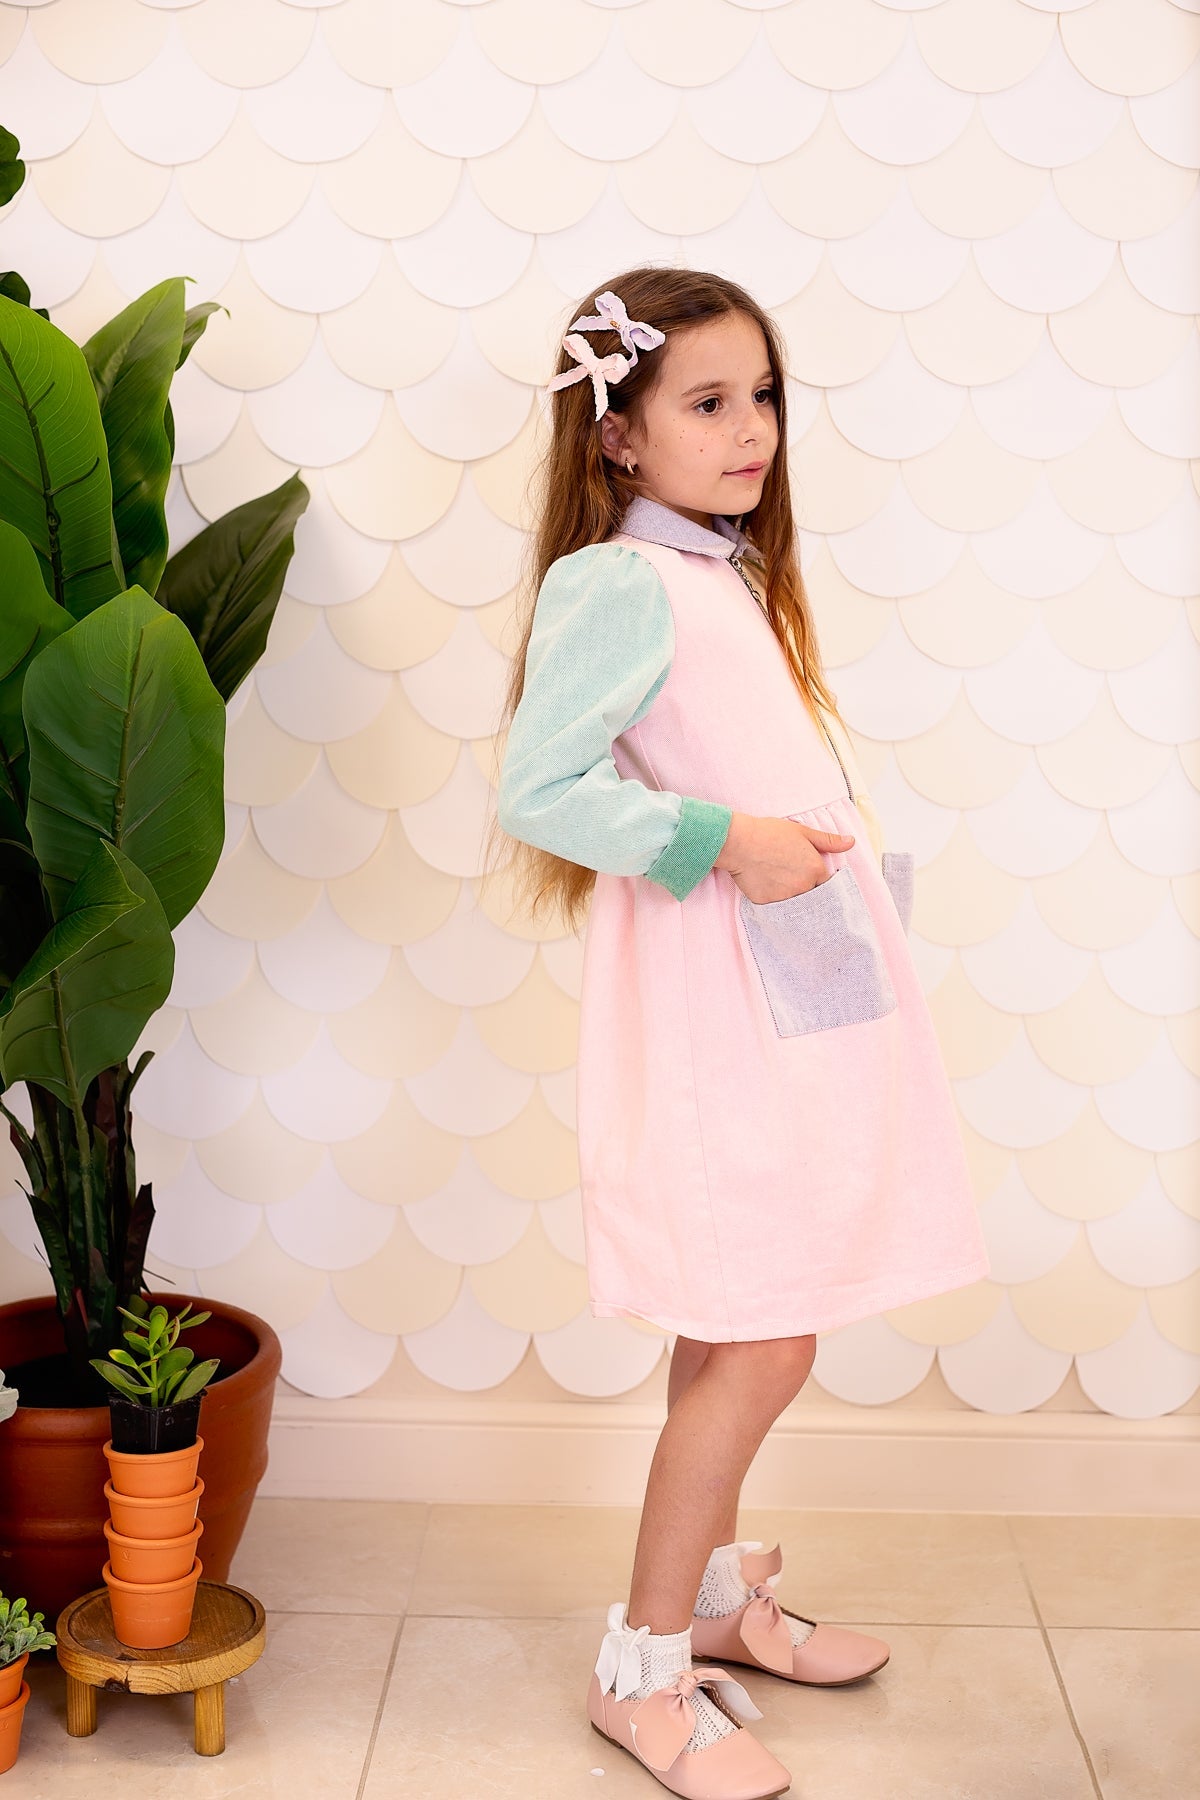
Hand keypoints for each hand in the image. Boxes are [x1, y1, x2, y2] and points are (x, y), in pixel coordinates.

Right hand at [715, 811, 855, 904]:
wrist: (740, 842)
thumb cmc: (769, 833)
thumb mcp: (803, 832)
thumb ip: (829, 841)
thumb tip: (851, 842)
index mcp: (816, 869)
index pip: (826, 884)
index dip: (818, 880)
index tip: (808, 875)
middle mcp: (804, 887)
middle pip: (812, 897)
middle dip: (806, 891)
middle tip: (792, 879)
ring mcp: (786, 898)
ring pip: (796, 905)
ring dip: (792, 898)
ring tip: (779, 883)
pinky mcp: (768, 904)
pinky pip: (777, 909)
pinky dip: (775, 902)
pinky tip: (767, 888)